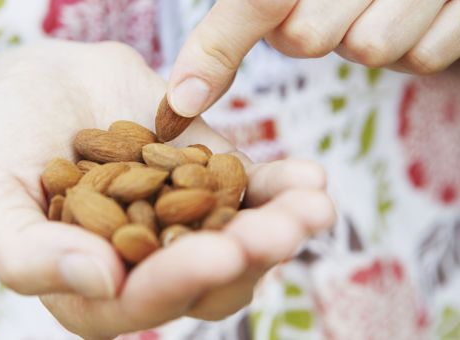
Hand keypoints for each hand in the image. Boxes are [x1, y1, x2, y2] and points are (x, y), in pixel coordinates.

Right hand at [0, 41, 334, 338]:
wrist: (37, 88)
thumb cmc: (2, 147)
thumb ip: (28, 254)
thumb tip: (103, 280)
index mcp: (93, 287)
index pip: (139, 303)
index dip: (178, 284)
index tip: (215, 253)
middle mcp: (146, 263)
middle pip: (206, 281)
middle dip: (247, 259)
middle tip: (283, 231)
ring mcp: (183, 220)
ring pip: (240, 239)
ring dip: (280, 227)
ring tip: (311, 206)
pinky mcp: (206, 176)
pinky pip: (249, 189)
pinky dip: (279, 186)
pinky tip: (307, 177)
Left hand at [167, 0, 459, 116]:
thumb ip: (240, 18)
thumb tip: (185, 92)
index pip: (257, 1)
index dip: (216, 50)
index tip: (183, 104)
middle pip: (307, 36)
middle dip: (309, 34)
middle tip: (334, 4)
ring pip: (371, 48)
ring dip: (369, 38)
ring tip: (381, 4)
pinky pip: (424, 56)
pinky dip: (417, 46)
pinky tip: (421, 14)